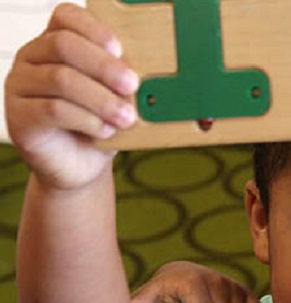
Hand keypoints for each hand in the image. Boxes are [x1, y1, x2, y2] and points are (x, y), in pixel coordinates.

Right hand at [4, 3, 138, 189]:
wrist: (82, 165)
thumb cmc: (100, 124)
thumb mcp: (115, 97)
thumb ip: (120, 79)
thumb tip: (141, 71)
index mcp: (55, 43)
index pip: (66, 17)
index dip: (94, 29)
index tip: (120, 49)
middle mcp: (32, 58)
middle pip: (63, 45)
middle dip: (104, 66)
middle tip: (132, 85)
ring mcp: (20, 86)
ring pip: (60, 79)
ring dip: (101, 99)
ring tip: (126, 117)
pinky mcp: (18, 116)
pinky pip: (53, 110)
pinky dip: (87, 119)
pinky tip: (106, 130)